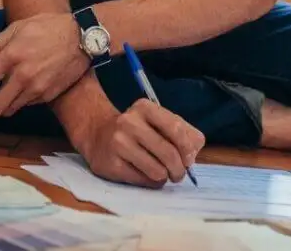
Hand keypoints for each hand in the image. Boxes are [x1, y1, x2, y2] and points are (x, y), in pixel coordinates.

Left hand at [0, 13, 89, 129]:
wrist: (82, 38)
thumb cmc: (49, 28)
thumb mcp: (17, 28)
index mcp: (11, 56)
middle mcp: (22, 76)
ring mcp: (36, 89)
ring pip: (10, 109)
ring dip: (1, 106)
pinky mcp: (48, 96)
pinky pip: (27, 104)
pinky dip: (21, 100)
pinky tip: (24, 87)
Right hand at [77, 99, 204, 187]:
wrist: (97, 134)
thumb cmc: (137, 130)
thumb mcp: (157, 121)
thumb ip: (182, 132)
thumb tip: (193, 154)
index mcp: (145, 108)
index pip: (177, 129)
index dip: (188, 149)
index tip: (188, 159)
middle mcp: (130, 122)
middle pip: (169, 153)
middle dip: (180, 169)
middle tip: (178, 174)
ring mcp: (119, 143)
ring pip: (158, 171)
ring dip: (165, 177)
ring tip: (161, 173)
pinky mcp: (111, 164)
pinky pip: (143, 181)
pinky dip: (150, 182)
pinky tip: (145, 174)